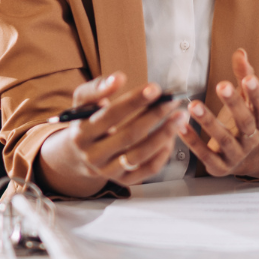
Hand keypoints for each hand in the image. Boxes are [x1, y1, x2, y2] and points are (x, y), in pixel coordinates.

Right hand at [38, 72, 188, 195]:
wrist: (78, 154)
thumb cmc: (86, 121)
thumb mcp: (83, 102)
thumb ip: (97, 88)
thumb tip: (118, 77)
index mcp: (81, 134)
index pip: (110, 116)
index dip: (134, 101)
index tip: (156, 88)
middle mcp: (93, 156)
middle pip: (129, 136)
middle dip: (155, 116)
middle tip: (174, 100)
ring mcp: (108, 171)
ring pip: (140, 155)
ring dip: (164, 135)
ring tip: (180, 117)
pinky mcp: (124, 180)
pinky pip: (148, 170)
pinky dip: (163, 153)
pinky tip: (172, 137)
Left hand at [179, 49, 258, 177]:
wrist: (241, 159)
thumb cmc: (240, 122)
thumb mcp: (245, 100)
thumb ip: (243, 76)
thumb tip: (240, 52)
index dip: (257, 93)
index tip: (248, 78)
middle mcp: (251, 139)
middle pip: (246, 123)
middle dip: (234, 104)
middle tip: (221, 85)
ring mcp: (236, 155)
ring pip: (225, 140)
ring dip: (209, 122)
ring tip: (194, 105)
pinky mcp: (219, 167)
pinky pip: (205, 155)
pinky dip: (193, 141)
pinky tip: (180, 125)